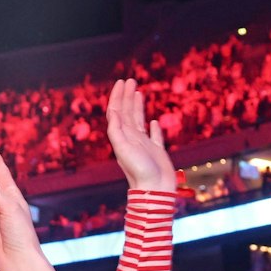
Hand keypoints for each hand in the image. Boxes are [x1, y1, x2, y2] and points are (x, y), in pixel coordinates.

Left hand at [105, 77, 174, 192]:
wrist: (154, 190)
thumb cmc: (139, 171)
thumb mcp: (123, 148)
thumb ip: (117, 130)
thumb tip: (114, 112)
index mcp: (122, 136)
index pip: (117, 111)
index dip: (118, 96)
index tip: (122, 82)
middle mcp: (131, 139)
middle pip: (127, 113)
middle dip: (127, 96)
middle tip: (131, 80)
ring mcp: (144, 145)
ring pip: (139, 121)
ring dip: (137, 106)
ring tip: (138, 93)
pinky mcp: (157, 152)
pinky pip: (154, 136)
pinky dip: (152, 127)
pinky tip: (152, 121)